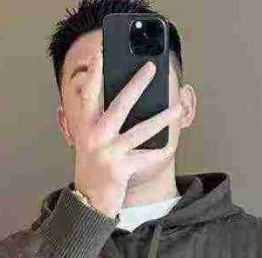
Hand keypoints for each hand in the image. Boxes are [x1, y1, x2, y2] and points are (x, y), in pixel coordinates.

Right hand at [67, 47, 181, 217]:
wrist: (88, 202)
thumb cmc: (94, 167)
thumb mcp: (91, 142)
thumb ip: (101, 122)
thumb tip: (130, 101)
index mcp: (84, 126)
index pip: (89, 93)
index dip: (95, 72)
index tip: (103, 51)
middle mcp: (94, 137)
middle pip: (119, 104)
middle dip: (137, 83)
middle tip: (151, 67)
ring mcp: (108, 153)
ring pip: (140, 131)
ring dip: (162, 118)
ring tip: (177, 107)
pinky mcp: (120, 169)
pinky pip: (146, 157)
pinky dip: (160, 151)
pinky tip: (171, 144)